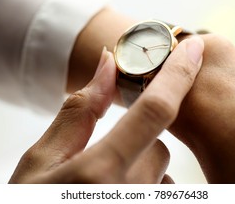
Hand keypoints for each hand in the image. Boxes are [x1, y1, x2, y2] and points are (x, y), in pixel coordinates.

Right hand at [9, 37, 203, 182]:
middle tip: (103, 164)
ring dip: (143, 175)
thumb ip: (78, 112)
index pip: (154, 112)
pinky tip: (119, 199)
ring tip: (106, 192)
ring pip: (165, 176)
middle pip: (160, 148)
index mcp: (97, 174)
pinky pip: (167, 196)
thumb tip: (108, 62)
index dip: (177, 74)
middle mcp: (130, 197)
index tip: (194, 47)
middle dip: (138, 145)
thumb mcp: (40, 162)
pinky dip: (148, 192)